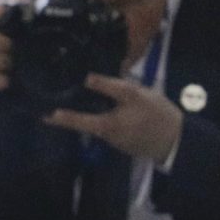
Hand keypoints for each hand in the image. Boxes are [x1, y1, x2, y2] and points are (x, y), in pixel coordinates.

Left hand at [46, 72, 182, 161]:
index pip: (76, 121)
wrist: (176, 141)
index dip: (60, 117)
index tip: (43, 115)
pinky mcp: (125, 139)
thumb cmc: (156, 115)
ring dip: (92, 111)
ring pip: (98, 122)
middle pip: (85, 121)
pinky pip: (110, 125)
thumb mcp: (135, 94)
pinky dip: (106, 115)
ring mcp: (115, 139)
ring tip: (83, 93)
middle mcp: (105, 135)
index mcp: (105, 126)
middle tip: (60, 98)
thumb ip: (111, 86)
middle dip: (74, 111)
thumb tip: (87, 77)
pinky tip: (108, 104)